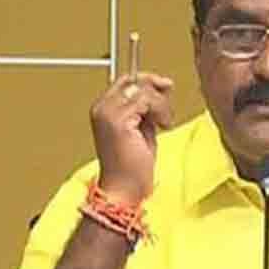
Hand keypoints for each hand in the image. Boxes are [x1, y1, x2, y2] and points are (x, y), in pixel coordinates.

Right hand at [89, 72, 173, 201]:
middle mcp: (102, 108)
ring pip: (144, 91)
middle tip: (166, 110)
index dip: (148, 79)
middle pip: (135, 82)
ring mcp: (108, 113)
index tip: (165, 86)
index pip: (126, 80)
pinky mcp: (119, 121)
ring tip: (163, 123)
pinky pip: (147, 101)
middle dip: (157, 92)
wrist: (124, 188)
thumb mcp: (141, 127)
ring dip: (161, 106)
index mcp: (103, 109)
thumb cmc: (132, 165)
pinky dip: (160, 112)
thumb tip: (161, 88)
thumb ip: (146, 108)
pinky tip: (162, 126)